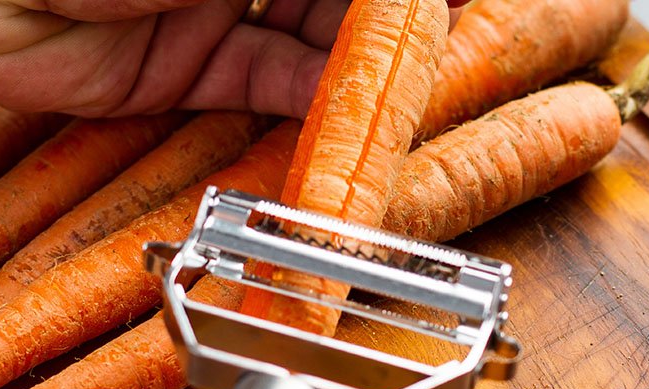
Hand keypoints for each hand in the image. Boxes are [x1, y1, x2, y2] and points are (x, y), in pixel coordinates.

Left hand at [0, 0, 467, 117]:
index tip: (458, 8)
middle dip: (393, 27)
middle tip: (436, 56)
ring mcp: (220, 5)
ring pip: (320, 39)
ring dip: (363, 71)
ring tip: (406, 95)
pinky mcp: (190, 66)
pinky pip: (272, 85)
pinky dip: (313, 105)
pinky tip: (353, 116)